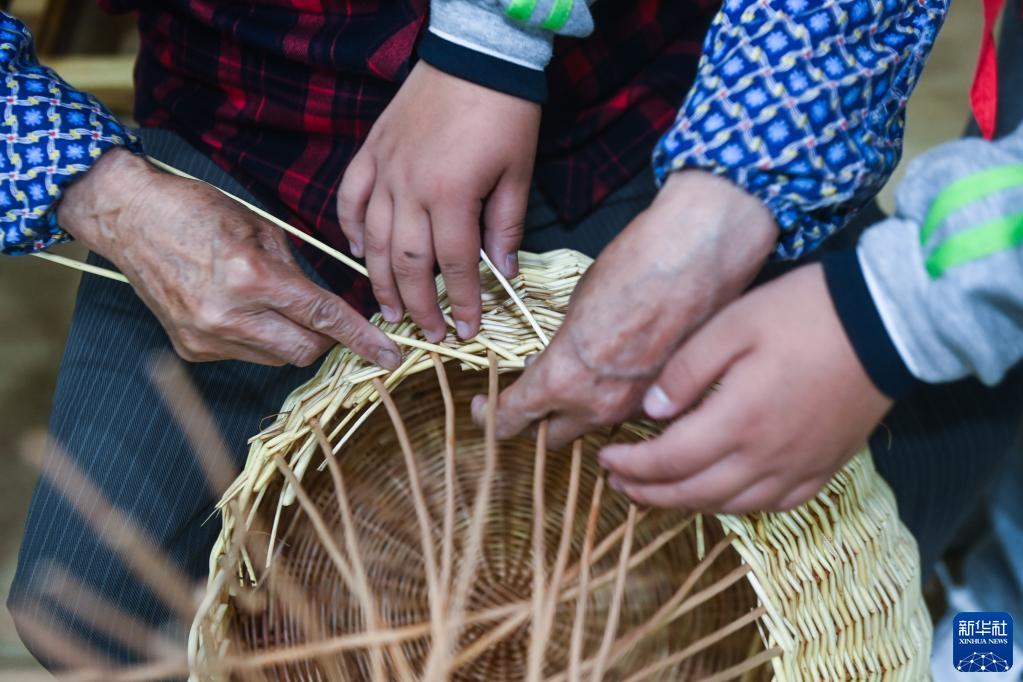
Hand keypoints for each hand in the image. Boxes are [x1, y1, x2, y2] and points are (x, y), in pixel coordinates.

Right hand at [59, 148, 400, 368]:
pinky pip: (246, 355)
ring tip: (266, 302)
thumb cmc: (198, 211)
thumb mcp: (260, 229)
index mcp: (251, 276)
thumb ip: (298, 272)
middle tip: (322, 316)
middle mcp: (228, 315)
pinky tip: (236, 308)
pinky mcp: (192, 349)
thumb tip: (329, 306)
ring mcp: (206, 337)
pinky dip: (256, 338)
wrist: (129, 217)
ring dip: (288, 337)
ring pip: (277, 358)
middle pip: (305, 351)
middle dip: (323, 339)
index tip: (390, 354)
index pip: (322, 316)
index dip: (362, 338)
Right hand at [338, 61, 539, 342]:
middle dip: (420, 305)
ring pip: (375, 240)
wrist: (475, 56)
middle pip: (409, 263)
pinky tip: (360, 253)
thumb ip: (507, 226)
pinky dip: (352, 229)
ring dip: (382, 280)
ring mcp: (385, 170)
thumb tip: (505, 271)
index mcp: (452, 195)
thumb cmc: (505, 114)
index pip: (456, 265)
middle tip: (429, 333)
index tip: (468, 329)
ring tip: (390, 311)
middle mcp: (410, 189)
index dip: (463, 302)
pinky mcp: (371, 152)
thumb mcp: (518, 173)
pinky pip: (350, 199)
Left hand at [474, 171, 776, 447]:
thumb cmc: (633, 268)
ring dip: (580, 413)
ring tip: (581, 381)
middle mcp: (597, 407)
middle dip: (537, 422)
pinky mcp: (666, 400)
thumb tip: (555, 364)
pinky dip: (616, 402)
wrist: (698, 256)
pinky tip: (618, 373)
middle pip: (550, 438)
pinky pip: (627, 414)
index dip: (491, 417)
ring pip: (593, 429)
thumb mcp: (576, 308)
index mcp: (562, 380)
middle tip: (532, 400)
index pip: (511, 420)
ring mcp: (635, 409)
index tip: (483, 409)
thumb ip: (561, 351)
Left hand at [598, 264, 892, 513]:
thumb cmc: (804, 314)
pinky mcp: (824, 469)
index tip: (606, 459)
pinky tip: (721, 497)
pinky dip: (735, 507)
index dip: (632, 467)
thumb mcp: (733, 324)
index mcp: (738, 421)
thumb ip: (686, 371)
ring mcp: (799, 469)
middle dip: (648, 493)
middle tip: (618, 485)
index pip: (668, 461)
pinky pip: (772, 506)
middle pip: (694, 494)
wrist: (886, 323)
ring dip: (686, 504)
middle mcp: (766, 458)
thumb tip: (651, 411)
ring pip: (730, 506)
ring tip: (658, 494)